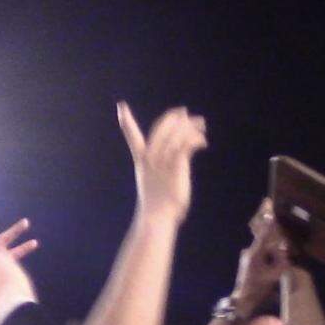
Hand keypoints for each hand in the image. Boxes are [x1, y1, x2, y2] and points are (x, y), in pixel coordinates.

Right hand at [118, 102, 207, 224]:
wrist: (157, 218)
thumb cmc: (158, 206)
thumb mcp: (155, 184)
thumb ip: (162, 170)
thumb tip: (174, 167)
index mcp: (142, 161)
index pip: (132, 137)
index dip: (126, 122)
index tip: (121, 106)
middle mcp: (150, 158)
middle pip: (161, 128)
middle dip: (173, 118)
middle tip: (185, 113)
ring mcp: (162, 162)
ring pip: (176, 134)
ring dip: (190, 126)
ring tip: (201, 125)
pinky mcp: (175, 167)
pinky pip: (186, 145)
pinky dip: (196, 139)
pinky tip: (203, 141)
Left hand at [232, 198, 289, 315]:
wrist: (242, 301)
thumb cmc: (257, 290)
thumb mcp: (273, 277)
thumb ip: (281, 263)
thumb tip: (285, 251)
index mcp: (255, 254)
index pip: (264, 234)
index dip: (268, 221)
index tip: (269, 207)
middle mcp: (250, 252)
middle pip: (260, 232)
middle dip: (264, 218)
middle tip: (266, 202)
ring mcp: (248, 256)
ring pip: (261, 240)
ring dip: (267, 231)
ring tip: (270, 217)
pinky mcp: (249, 260)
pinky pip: (260, 248)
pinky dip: (267, 243)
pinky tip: (273, 242)